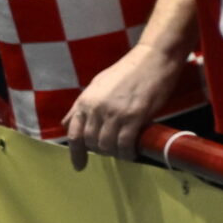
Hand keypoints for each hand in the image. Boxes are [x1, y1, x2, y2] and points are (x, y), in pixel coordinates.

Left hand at [63, 39, 181, 167]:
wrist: (154, 57)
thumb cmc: (129, 69)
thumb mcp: (98, 84)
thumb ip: (83, 104)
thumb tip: (68, 123)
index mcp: (85, 101)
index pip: (74, 134)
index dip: (76, 153)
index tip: (80, 165)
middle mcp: (96, 109)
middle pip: (92, 142)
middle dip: (101, 150)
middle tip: (112, 150)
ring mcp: (115, 113)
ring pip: (108, 145)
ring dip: (115, 153)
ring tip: (123, 152)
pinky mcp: (135, 116)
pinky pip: (125, 143)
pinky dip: (127, 152)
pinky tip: (132, 153)